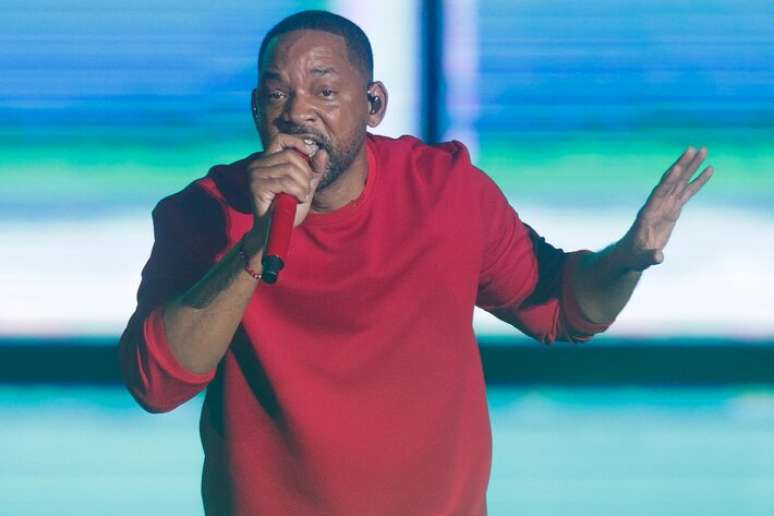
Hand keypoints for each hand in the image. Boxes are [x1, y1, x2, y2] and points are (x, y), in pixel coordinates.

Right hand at [242, 134, 325, 249]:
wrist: (276, 230)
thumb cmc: (288, 208)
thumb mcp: (306, 186)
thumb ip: (314, 170)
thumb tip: (322, 151)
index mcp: (267, 161)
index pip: (281, 139)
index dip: (297, 142)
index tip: (310, 154)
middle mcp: (257, 165)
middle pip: (291, 156)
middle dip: (306, 173)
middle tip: (306, 189)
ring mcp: (255, 175)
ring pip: (290, 169)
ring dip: (303, 185)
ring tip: (302, 196)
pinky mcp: (257, 186)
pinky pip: (285, 182)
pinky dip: (298, 191)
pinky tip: (298, 199)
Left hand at [623, 146, 713, 270]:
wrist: (632, 254)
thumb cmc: (634, 257)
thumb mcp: (641, 259)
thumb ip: (649, 257)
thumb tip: (659, 257)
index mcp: (647, 213)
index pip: (659, 193)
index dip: (668, 181)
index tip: (677, 168)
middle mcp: (656, 204)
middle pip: (671, 181)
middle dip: (683, 165)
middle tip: (695, 148)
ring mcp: (665, 205)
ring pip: (680, 182)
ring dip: (691, 166)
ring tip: (703, 150)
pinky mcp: (673, 209)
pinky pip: (687, 192)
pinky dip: (698, 181)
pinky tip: (708, 169)